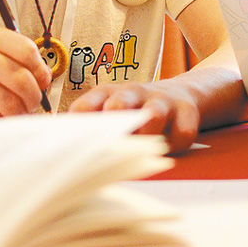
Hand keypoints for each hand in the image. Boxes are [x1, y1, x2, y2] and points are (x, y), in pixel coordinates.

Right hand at [0, 24, 51, 116]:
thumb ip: (16, 59)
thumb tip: (43, 79)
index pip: (26, 50)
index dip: (41, 70)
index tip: (43, 81)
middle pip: (20, 77)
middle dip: (33, 96)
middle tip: (32, 103)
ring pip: (9, 101)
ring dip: (19, 112)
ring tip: (17, 112)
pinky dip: (0, 120)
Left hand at [68, 80, 202, 154]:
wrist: (183, 92)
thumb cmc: (137, 111)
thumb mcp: (113, 112)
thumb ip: (91, 127)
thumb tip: (59, 153)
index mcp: (107, 95)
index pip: (85, 107)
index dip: (77, 128)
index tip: (70, 149)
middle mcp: (133, 94)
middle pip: (119, 104)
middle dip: (112, 123)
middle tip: (108, 146)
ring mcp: (161, 101)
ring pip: (153, 115)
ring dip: (146, 134)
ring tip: (143, 149)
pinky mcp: (187, 111)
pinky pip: (182, 133)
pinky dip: (175, 145)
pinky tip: (169, 149)